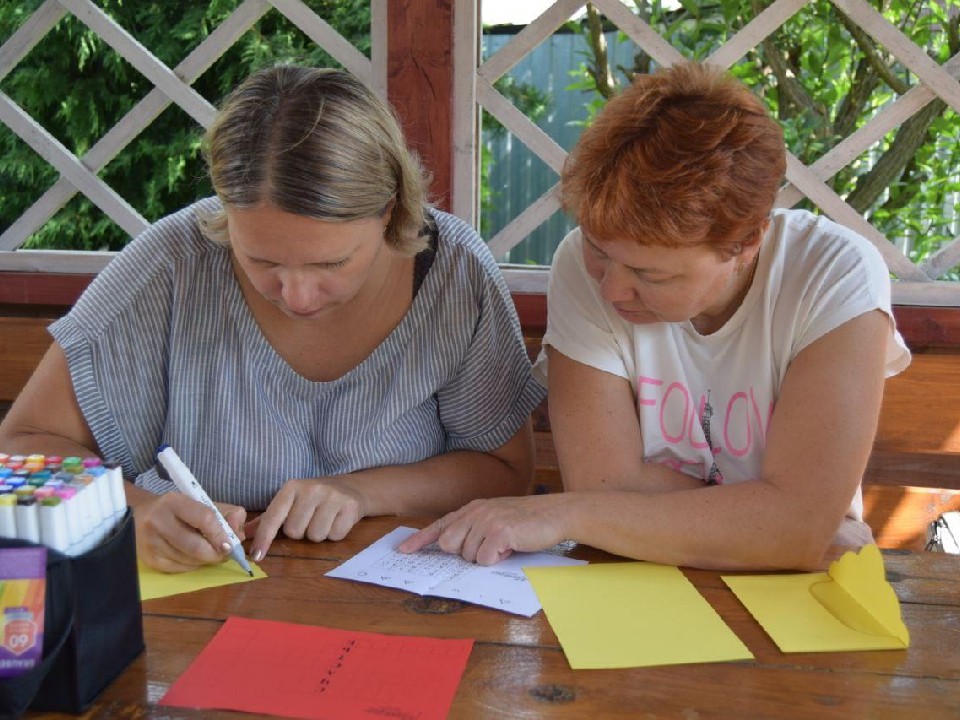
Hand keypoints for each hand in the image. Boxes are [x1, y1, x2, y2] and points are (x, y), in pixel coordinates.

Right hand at [134, 493, 246, 572]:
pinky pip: (178, 569)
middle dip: (215, 554)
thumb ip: (228, 515)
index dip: (220, 534)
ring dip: (205, 561)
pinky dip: (192, 566)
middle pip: (195, 546)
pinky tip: (193, 558)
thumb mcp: (204, 504)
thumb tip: (239, 536)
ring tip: (209, 554)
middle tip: (224, 555)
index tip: (230, 545)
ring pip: (188, 560)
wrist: (142, 514)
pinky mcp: (148, 558)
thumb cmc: (180, 510)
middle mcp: (158, 520)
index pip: (204, 518)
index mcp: (174, 501)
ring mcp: (150, 541)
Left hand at [247, 477, 367, 560]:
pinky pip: (334, 536)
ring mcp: (332, 497)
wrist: (352, 488)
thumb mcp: (292, 501)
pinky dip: (334, 534)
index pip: (273, 517)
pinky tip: (336, 521)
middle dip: (301, 532)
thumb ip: (269, 518)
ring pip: (315, 536)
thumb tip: (245, 533)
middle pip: (294, 531)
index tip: (256, 556)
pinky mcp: (349, 507)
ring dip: (318, 534)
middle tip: (309, 520)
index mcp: (292, 487)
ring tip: (324, 520)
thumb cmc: (316, 498)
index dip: (264, 538)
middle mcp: (311, 489)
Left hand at [397, 495, 567, 565]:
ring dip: (486, 557)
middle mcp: (476, 512)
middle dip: (467, 553)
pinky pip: (484, 559)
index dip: (420, 539)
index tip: (404, 550)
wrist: (555, 513)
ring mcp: (487, 520)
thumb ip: (474, 528)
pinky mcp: (499, 532)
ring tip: (505, 546)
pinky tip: (511, 548)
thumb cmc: (527, 520)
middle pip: (449, 545)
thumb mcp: (495, 518)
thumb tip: (455, 548)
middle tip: (490, 548)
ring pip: (468, 555)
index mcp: (473, 508)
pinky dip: (497, 560)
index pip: (440, 525)